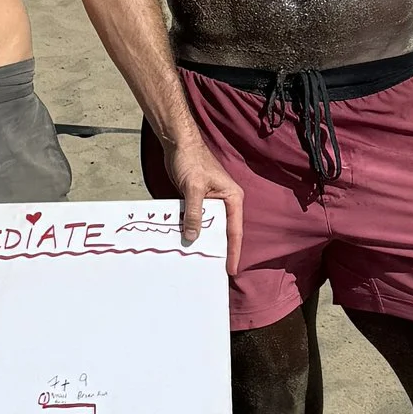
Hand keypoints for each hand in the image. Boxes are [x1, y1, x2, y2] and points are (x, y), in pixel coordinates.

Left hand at [145, 123, 244, 275]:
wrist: (178, 143)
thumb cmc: (191, 160)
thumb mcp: (193, 188)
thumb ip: (194, 213)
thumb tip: (193, 237)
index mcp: (232, 198)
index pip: (234, 230)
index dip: (233, 251)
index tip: (230, 269)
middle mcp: (225, 201)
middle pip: (223, 231)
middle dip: (218, 249)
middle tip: (211, 269)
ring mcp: (211, 201)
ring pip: (209, 226)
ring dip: (202, 239)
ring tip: (198, 260)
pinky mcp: (198, 200)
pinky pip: (197, 219)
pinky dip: (191, 228)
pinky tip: (184, 241)